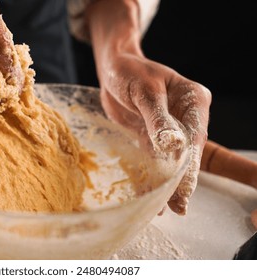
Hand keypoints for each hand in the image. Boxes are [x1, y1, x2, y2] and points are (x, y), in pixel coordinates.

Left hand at [101, 52, 210, 214]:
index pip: (194, 137)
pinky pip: (153, 158)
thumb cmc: (130, 72)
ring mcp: (169, 128)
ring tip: (165, 208)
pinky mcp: (151, 135)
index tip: (184, 189)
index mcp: (193, 101)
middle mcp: (185, 116)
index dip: (189, 165)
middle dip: (182, 180)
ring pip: (170, 159)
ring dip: (167, 182)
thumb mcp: (145, 92)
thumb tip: (173, 145)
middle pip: (185, 152)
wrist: (113, 68)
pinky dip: (151, 175)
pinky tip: (149, 192)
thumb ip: (158, 119)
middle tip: (179, 207)